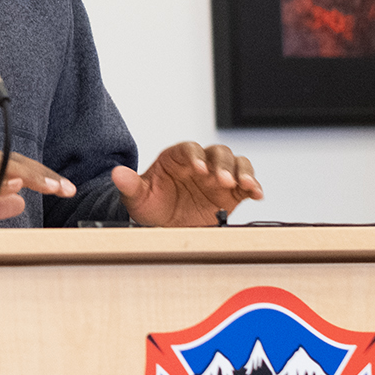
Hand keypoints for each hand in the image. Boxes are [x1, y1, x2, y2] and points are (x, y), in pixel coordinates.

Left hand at [110, 142, 260, 227]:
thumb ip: (130, 185)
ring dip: (243, 172)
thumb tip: (117, 174)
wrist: (162, 225)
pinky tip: (257, 194)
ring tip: (245, 185)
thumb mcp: (137, 197)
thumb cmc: (150, 205)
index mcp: (178, 158)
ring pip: (236, 163)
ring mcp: (218, 177)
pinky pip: (247, 184)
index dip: (195, 156)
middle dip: (222, 165)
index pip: (189, 149)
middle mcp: (201, 163)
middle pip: (218, 153)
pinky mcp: (232, 193)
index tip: (198, 168)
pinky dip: (254, 186)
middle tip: (221, 180)